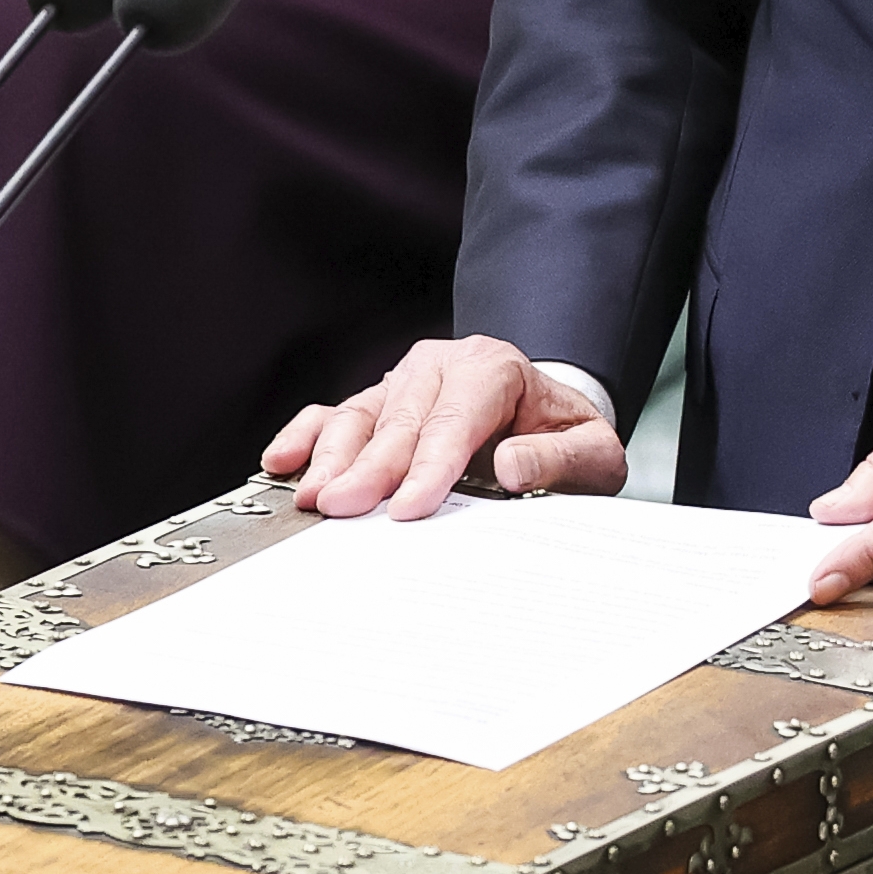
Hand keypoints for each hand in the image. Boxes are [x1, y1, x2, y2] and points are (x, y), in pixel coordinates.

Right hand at [266, 334, 628, 518]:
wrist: (549, 418)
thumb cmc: (565, 438)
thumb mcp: (592, 452)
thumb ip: (559, 458)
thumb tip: (513, 466)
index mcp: (496, 369)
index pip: (457, 419)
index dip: (431, 465)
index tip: (409, 506)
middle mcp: (443, 366)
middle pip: (402, 419)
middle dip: (371, 466)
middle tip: (342, 506)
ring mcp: (405, 383)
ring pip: (360, 415)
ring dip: (332, 457)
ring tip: (312, 496)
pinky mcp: (379, 404)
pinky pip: (334, 414)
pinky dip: (305, 435)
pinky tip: (281, 460)